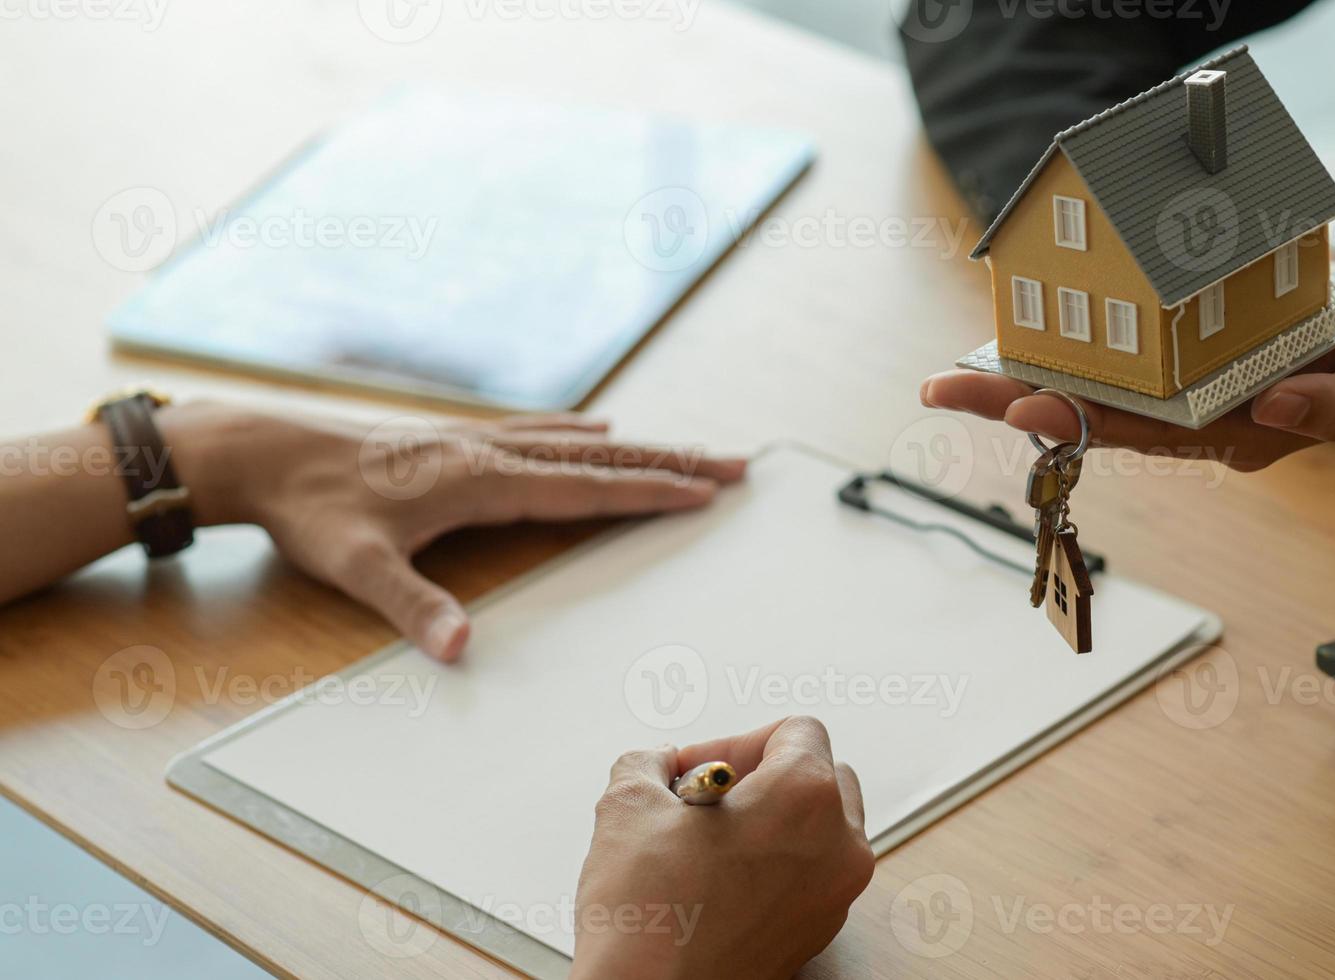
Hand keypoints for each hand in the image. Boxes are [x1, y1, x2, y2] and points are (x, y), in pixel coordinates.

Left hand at [158, 404, 744, 660]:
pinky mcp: (456, 440)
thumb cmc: (310, 509)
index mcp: (482, 480)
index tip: (708, 492)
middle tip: (735, 463)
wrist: (262, 451)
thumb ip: (412, 606)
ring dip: (639, 448)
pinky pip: (540, 432)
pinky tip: (595, 428)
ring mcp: (476, 440)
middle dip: (672, 462)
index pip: (587, 490)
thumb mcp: (355, 567)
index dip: (651, 492)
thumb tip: (459, 649)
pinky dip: (582, 434)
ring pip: (577, 442)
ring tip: (688, 451)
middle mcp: (491, 451)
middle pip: (602, 458)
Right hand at [570, 717, 874, 979]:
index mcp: (806, 797)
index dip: (737, 740)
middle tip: (707, 799)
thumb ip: (649, 763)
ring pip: (821, 828)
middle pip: (822, 775)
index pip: (798, 730)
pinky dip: (776, 866)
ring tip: (709, 842)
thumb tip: (657, 764)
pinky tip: (719, 880)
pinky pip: (811, 876)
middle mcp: (839, 845)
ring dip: (772, 820)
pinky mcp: (818, 933)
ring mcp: (834, 895)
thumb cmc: (650, 922)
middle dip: (764, 776)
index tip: (697, 769)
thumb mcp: (628, 807)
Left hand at [920, 261, 1334, 471]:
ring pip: (1095, 394)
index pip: (1147, 431)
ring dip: (1023, 383)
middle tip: (946, 389)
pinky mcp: (1181, 361)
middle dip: (1020, 404)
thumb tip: (1271, 410)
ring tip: (952, 377)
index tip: (1023, 406)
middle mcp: (1197, 419)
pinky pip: (1113, 364)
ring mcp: (1184, 393)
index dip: (1082, 419)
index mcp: (1238, 430)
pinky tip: (1010, 341)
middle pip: (1098, 418)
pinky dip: (1062, 353)